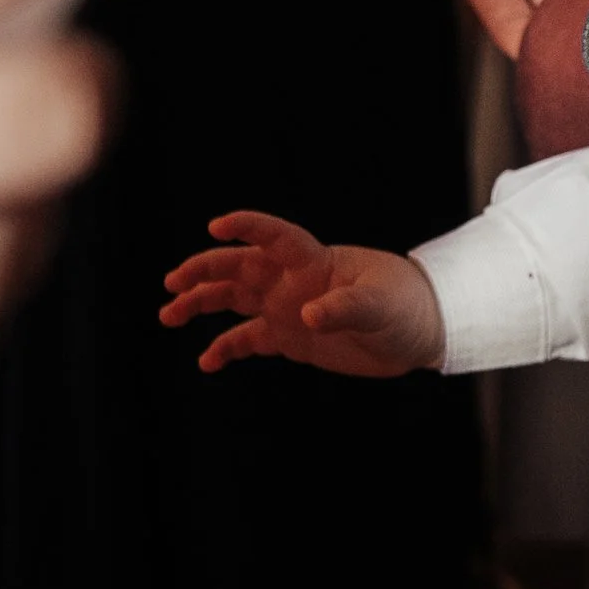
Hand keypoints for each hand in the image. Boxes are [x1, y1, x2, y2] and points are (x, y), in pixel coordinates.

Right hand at [159, 212, 444, 379]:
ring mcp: (287, 308)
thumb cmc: (406, 307)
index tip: (217, 226)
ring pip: (233, 300)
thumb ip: (346, 308)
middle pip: (239, 268)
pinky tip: (206, 362)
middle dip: (204, 271)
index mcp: (314, 262)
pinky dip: (225, 348)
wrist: (420, 331)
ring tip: (168, 315)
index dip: (247, 228)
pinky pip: (248, 339)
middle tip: (172, 282)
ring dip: (201, 304)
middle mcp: (292, 281)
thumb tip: (308, 315)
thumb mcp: (381, 307)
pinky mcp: (290, 337)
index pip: (275, 237)